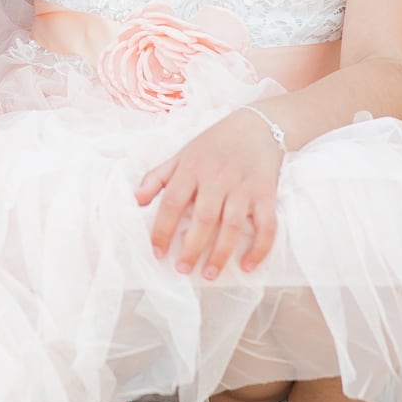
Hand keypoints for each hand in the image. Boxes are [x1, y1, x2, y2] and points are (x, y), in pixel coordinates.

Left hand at [136, 109, 282, 278]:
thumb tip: (135, 200)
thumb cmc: (214, 144)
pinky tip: (248, 266)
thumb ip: (157, 176)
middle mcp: (217, 178)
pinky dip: (259, 248)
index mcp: (192, 168)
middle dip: (191, 247)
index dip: (162, 229)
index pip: (171, 201)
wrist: (257, 126)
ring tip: (210, 274)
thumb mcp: (182, 154)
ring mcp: (243, 187)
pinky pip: (266, 226)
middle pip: (202, 218)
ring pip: (232, 225)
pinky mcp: (266, 194)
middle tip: (183, 269)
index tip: (157, 252)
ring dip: (221, 253)